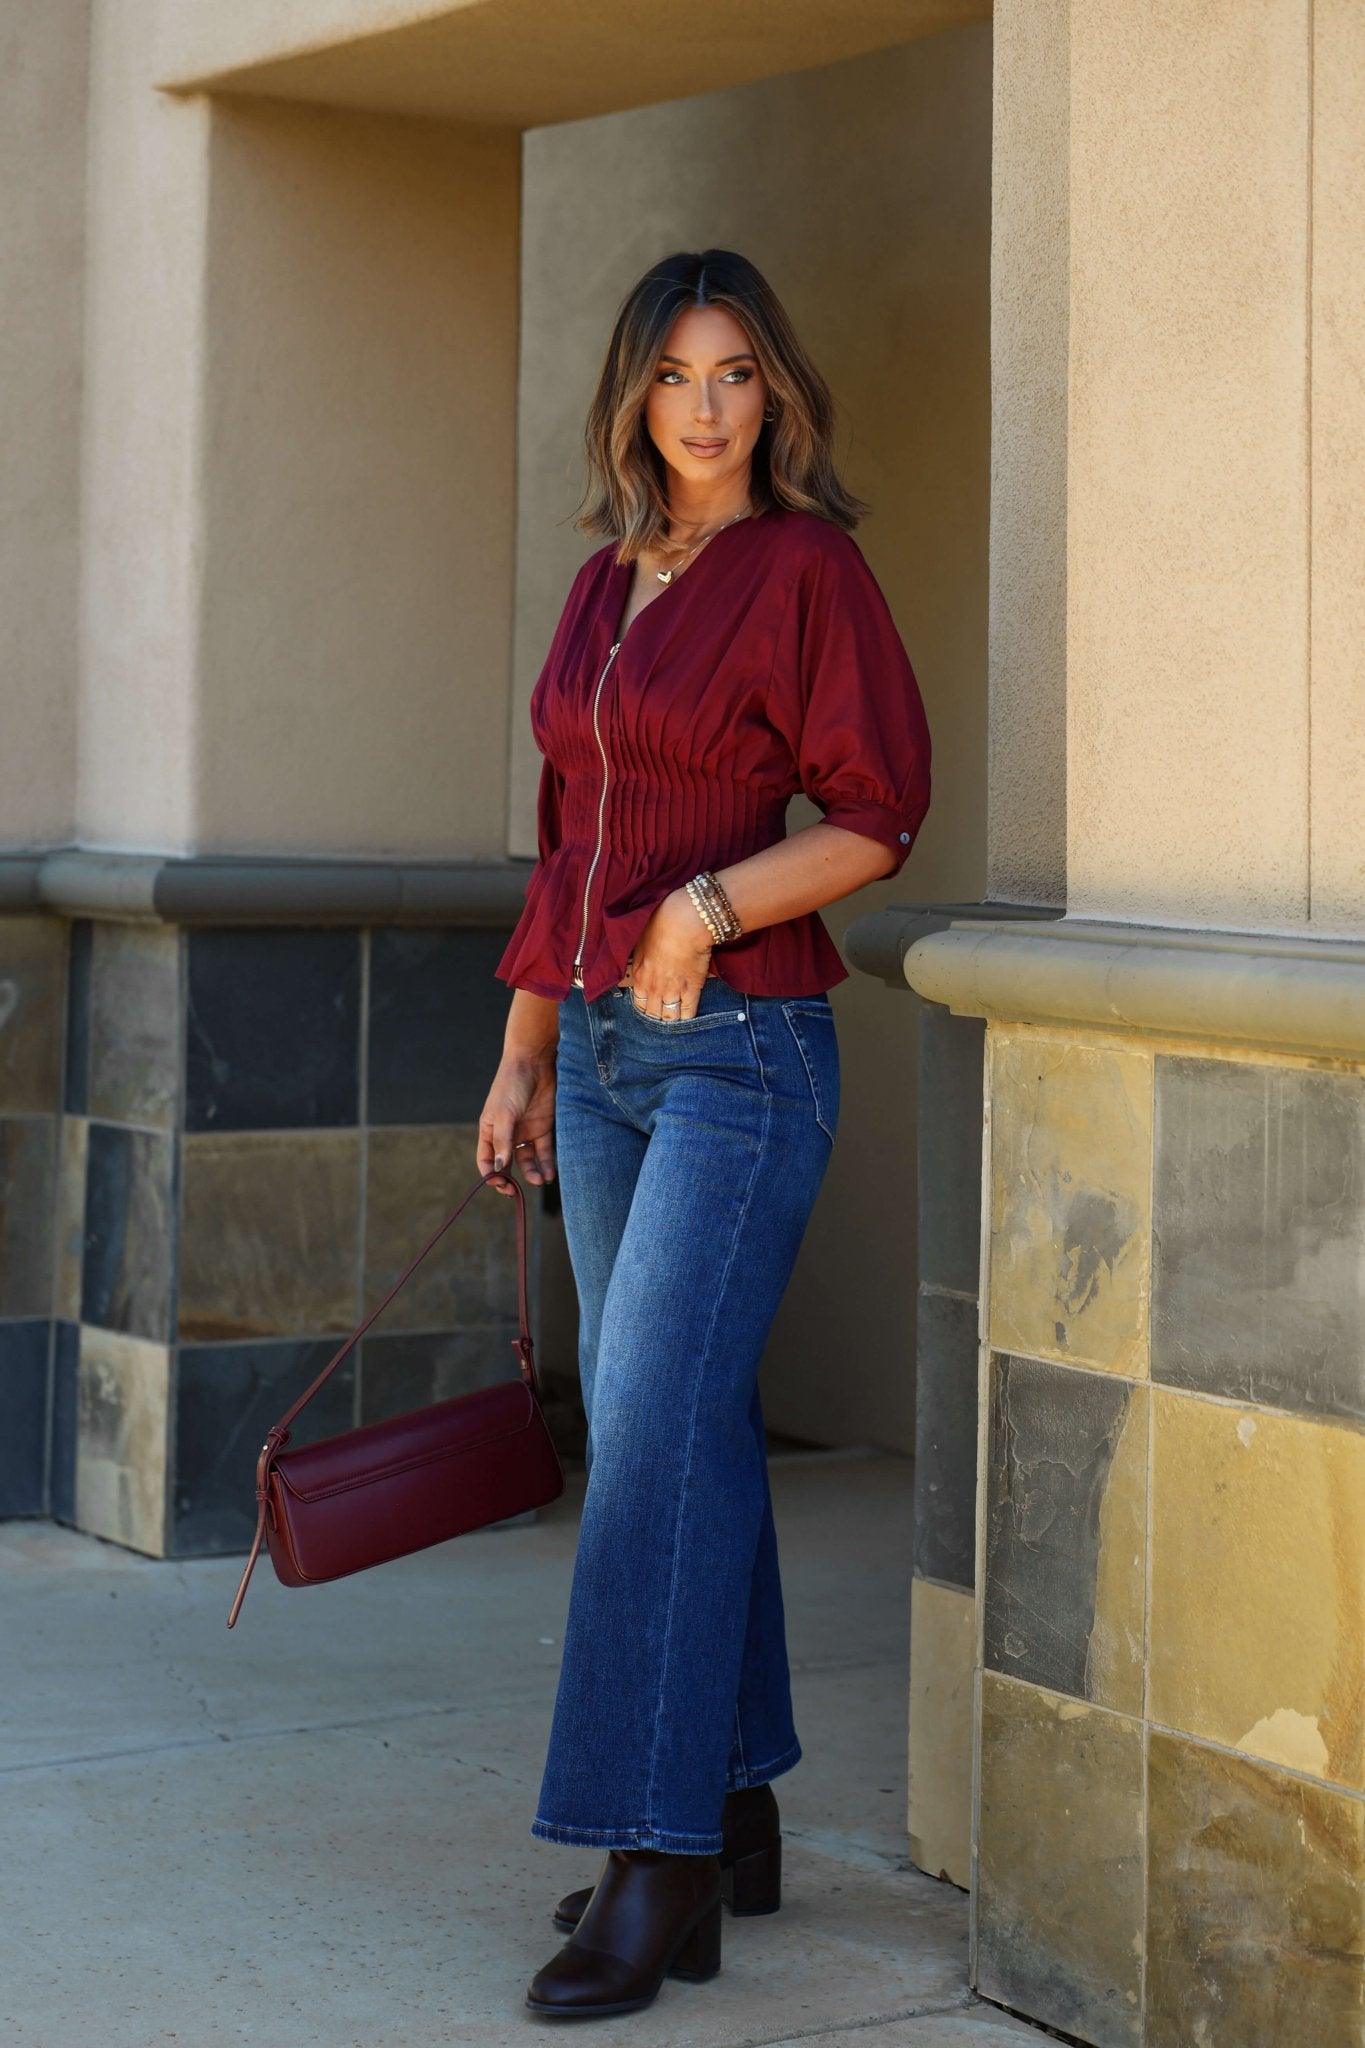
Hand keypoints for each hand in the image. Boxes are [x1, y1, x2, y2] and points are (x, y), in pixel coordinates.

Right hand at [477, 1052, 556, 1196]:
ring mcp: (525, 1131)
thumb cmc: (512, 1084)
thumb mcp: (505, 1114)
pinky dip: (548, 1163)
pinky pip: (544, 1151)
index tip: (500, 1185)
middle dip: (511, 1180)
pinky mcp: (543, 1127)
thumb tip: (500, 1168)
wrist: (535, 1062)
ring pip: (528, 1160)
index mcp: (490, 1130)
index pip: (486, 1159)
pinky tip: (551, 1173)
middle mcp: (507, 1134)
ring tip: (541, 1181)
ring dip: (533, 1173)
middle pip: (507, 1164)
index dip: (490, 1174)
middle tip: (517, 1192)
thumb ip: (503, 1141)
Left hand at [617, 889, 713, 1019]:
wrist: (683, 924)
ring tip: (676, 1015)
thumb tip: (640, 959)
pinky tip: (689, 1013)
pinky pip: (689, 1013)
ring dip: (672, 1018)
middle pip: (653, 1014)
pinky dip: (688, 1016)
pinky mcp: (692, 990)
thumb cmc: (660, 925)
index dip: (645, 1006)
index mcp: (639, 976)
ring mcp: (673, 991)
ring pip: (670, 1017)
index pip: (638, 1003)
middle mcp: (653, 988)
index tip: (651, 1005)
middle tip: (664, 1012)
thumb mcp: (641, 941)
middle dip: (658, 1015)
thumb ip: (640, 957)